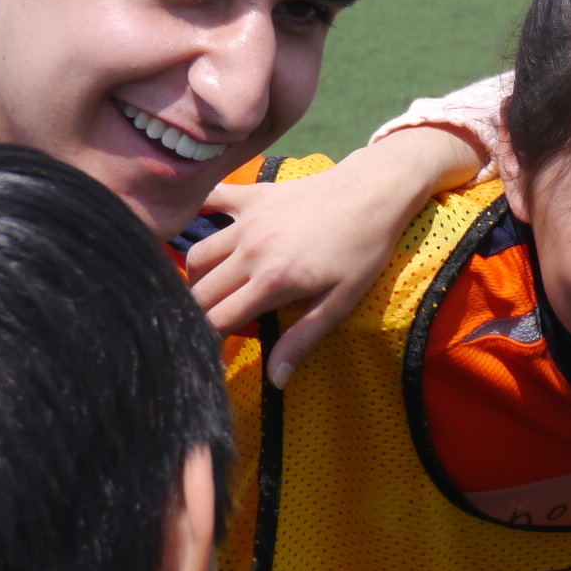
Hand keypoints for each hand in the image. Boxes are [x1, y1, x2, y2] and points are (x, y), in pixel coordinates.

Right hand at [188, 129, 480, 386]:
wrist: (373, 192)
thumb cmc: (362, 250)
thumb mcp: (341, 301)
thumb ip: (303, 339)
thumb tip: (276, 379)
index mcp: (271, 282)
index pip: (216, 320)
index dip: (208, 339)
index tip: (211, 348)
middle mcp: (250, 252)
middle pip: (200, 291)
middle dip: (197, 312)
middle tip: (210, 322)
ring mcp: (247, 222)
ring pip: (197, 255)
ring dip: (197, 276)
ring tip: (211, 289)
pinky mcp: (252, 196)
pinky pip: (211, 200)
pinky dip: (197, 213)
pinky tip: (197, 225)